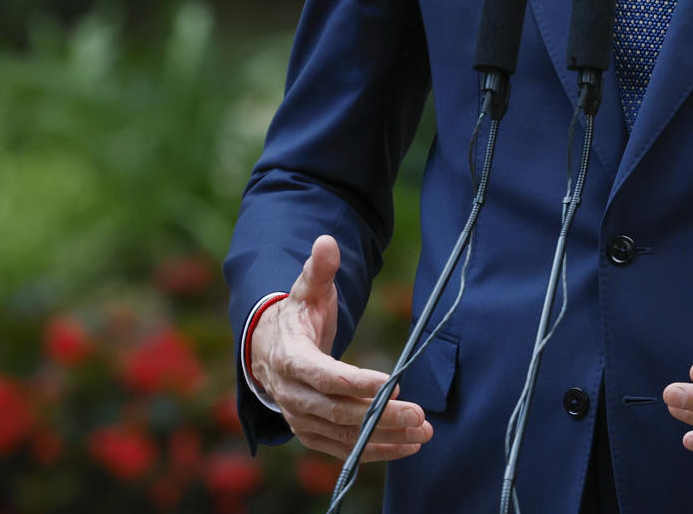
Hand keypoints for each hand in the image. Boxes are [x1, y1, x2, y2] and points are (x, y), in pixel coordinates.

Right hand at [248, 234, 432, 461]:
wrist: (269, 348)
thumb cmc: (298, 315)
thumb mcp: (306, 289)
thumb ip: (318, 269)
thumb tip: (326, 241)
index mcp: (290, 359)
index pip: (323, 376)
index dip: (355, 381)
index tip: (391, 383)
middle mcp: (291, 395)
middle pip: (338, 411)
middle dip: (380, 415)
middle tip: (419, 414)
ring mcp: (300, 418)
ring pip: (344, 435)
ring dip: (385, 437)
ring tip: (423, 433)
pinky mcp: (311, 433)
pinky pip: (343, 449)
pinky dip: (375, 450)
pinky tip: (407, 446)